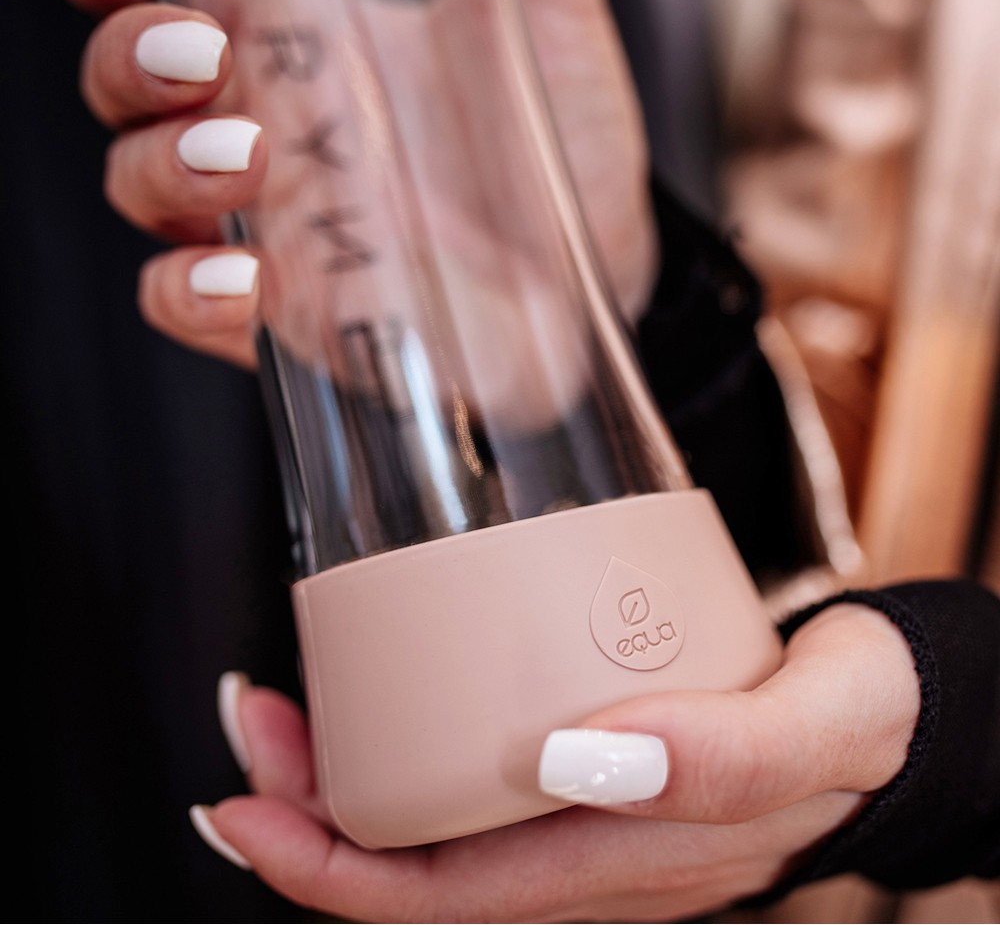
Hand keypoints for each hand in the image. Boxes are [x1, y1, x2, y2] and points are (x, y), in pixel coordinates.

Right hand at [57, 0, 656, 380]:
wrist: (595, 284)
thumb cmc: (566, 162)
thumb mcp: (553, 32)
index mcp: (308, 48)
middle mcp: (272, 132)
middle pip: (129, 84)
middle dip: (129, 56)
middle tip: (203, 54)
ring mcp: (272, 227)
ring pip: (140, 185)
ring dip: (163, 163)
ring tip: (244, 155)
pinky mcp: (290, 313)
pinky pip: (188, 305)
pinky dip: (189, 288)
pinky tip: (244, 276)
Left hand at [195, 603, 918, 921]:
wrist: (885, 708)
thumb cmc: (853, 720)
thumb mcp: (814, 729)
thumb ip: (727, 755)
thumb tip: (587, 756)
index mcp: (627, 862)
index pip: (447, 900)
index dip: (333, 869)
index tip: (250, 808)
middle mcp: (588, 850)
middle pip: (416, 859)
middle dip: (312, 807)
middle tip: (254, 717)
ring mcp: (584, 808)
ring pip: (436, 816)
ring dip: (348, 768)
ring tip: (290, 701)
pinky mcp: (592, 757)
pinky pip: (477, 772)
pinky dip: (410, 737)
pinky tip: (387, 685)